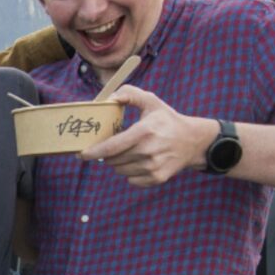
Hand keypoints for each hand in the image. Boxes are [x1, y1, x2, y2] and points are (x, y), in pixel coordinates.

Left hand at [83, 85, 214, 186]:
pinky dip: (130, 173)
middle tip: (114, 146)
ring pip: (120, 170)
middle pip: (113, 160)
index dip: (94, 152)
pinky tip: (140, 161)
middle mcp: (148, 151)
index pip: (111, 147)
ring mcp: (153, 167)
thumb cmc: (167, 120)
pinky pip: (131, 180)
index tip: (82, 154)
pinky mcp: (157, 178)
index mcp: (144, 132)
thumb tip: (110, 98)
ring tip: (130, 152)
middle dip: (107, 155)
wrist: (193, 141)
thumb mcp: (151, 102)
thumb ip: (130, 94)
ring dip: (118, 163)